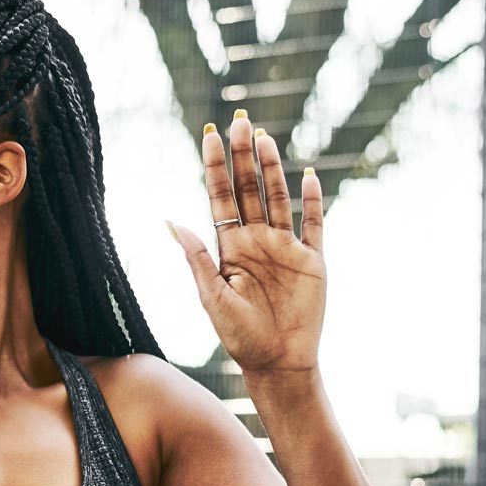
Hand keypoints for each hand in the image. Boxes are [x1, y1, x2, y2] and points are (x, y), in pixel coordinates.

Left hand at [163, 113, 325, 376]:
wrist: (278, 363)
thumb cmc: (240, 336)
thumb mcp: (212, 297)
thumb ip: (197, 258)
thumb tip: (171, 222)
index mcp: (229, 248)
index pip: (220, 198)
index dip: (214, 167)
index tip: (209, 135)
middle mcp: (257, 241)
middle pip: (249, 189)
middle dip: (242, 157)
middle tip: (239, 123)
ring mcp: (286, 248)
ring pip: (278, 198)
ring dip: (272, 169)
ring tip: (264, 138)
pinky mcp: (313, 260)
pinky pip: (315, 223)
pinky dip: (314, 200)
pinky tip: (309, 175)